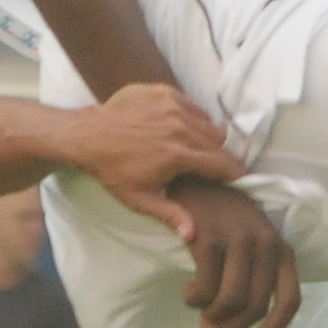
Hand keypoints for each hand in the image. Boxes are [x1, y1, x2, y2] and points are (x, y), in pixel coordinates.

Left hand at [56, 77, 245, 242]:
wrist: (87, 136)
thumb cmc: (113, 171)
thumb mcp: (140, 199)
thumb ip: (171, 214)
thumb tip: (193, 235)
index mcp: (178, 154)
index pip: (223, 164)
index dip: (235, 174)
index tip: (241, 181)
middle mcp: (180, 126)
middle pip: (219, 142)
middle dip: (222, 157)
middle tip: (217, 168)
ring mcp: (172, 105)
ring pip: (208, 122)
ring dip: (209, 137)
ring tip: (198, 150)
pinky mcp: (163, 92)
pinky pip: (192, 106)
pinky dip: (192, 118)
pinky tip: (181, 130)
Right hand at [172, 180, 299, 327]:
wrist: (196, 178)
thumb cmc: (222, 218)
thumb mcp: (248, 245)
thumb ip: (245, 282)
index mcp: (280, 249)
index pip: (291, 299)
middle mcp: (266, 245)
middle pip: (254, 307)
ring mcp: (238, 241)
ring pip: (230, 302)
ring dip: (211, 315)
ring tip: (198, 307)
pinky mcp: (210, 239)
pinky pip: (205, 288)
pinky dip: (194, 299)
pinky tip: (189, 291)